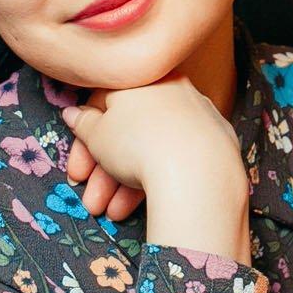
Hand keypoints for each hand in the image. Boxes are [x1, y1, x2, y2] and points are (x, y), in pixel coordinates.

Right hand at [58, 74, 240, 196]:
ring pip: (151, 149)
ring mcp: (197, 117)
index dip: (84, 143)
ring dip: (124, 184)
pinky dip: (156, 180)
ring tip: (111, 213)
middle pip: (128, 132)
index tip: (78, 171)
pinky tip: (139, 207)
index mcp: (141, 78)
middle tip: (91, 201)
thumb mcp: (96, 135)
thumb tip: (75, 113)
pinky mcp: (216, 142)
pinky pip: (176, 157)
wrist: (196, 171)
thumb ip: (84, 123)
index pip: (103, 106)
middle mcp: (172, 90)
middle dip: (104, 172)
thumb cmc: (136, 145)